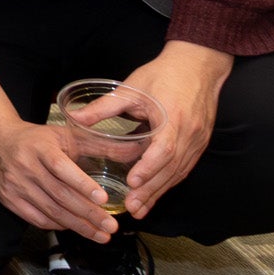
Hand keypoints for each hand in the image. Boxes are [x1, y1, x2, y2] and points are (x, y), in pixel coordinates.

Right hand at [0, 117, 117, 240]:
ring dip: (78, 225)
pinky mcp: (9, 199)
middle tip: (111, 226)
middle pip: (60, 195)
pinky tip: (75, 228)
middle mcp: (26, 166)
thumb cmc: (36, 140)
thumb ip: (99, 144)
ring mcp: (16, 185)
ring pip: (51, 211)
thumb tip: (134, 149)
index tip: (103, 198)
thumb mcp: (65, 135)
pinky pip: (37, 219)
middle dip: (88, 213)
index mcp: (40, 147)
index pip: (62, 168)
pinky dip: (58, 225)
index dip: (82, 184)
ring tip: (101, 235)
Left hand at [116, 41, 228, 217]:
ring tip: (140, 208)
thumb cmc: (164, 74)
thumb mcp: (132, 87)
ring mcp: (197, 141)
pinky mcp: (198, 144)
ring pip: (178, 172)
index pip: (164, 149)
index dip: (149, 168)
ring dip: (159, 192)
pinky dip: (167, 182)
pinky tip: (153, 194)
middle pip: (171, 168)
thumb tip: (76, 118)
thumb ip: (104, 106)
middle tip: (132, 207)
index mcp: (174, 118)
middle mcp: (189, 134)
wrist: (198, 66)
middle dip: (151, 190)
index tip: (132, 182)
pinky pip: (183, 168)